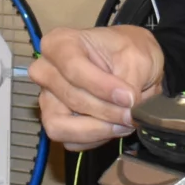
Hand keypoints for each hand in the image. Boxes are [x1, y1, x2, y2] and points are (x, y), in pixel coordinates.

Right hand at [32, 25, 164, 149]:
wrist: (132, 63)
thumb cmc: (128, 51)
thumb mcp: (138, 55)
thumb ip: (131, 80)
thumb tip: (128, 107)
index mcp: (60, 43)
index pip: (73, 68)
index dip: (101, 87)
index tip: (128, 97)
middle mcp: (46, 71)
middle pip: (71, 98)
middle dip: (106, 110)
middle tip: (132, 113)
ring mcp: (48, 99)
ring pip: (62, 126)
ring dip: (97, 130)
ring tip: (124, 122)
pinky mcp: (56, 122)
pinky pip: (70, 141)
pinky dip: (96, 138)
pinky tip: (114, 126)